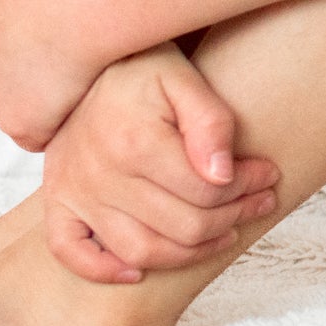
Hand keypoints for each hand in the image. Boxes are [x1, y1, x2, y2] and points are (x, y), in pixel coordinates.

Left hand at [0, 0, 103, 150]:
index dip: (30, 41)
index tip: (57, 34)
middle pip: (4, 79)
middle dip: (34, 72)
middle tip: (73, 58)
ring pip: (23, 107)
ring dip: (49, 98)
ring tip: (87, 78)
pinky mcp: (21, 125)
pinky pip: (42, 133)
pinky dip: (63, 119)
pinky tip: (88, 97)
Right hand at [41, 44, 280, 282]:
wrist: (90, 54)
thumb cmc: (145, 67)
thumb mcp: (184, 77)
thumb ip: (210, 122)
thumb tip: (223, 176)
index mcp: (136, 142)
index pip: (207, 191)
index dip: (248, 189)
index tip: (269, 176)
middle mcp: (100, 174)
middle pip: (182, 226)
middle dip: (233, 218)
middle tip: (260, 203)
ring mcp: (74, 191)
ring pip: (140, 251)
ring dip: (190, 252)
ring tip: (225, 233)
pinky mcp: (57, 200)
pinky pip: (70, 252)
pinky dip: (102, 270)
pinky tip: (138, 271)